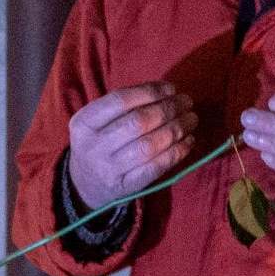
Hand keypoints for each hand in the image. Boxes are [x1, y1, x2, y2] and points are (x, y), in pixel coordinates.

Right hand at [67, 84, 196, 209]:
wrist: (84, 184)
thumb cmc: (98, 142)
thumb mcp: (96, 121)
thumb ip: (124, 105)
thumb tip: (167, 92)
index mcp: (84, 122)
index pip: (120, 100)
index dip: (150, 91)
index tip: (171, 88)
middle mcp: (94, 146)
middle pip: (137, 122)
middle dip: (168, 109)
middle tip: (187, 102)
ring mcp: (109, 169)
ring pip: (149, 145)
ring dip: (177, 129)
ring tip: (191, 120)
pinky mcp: (125, 187)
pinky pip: (156, 168)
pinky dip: (177, 152)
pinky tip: (188, 141)